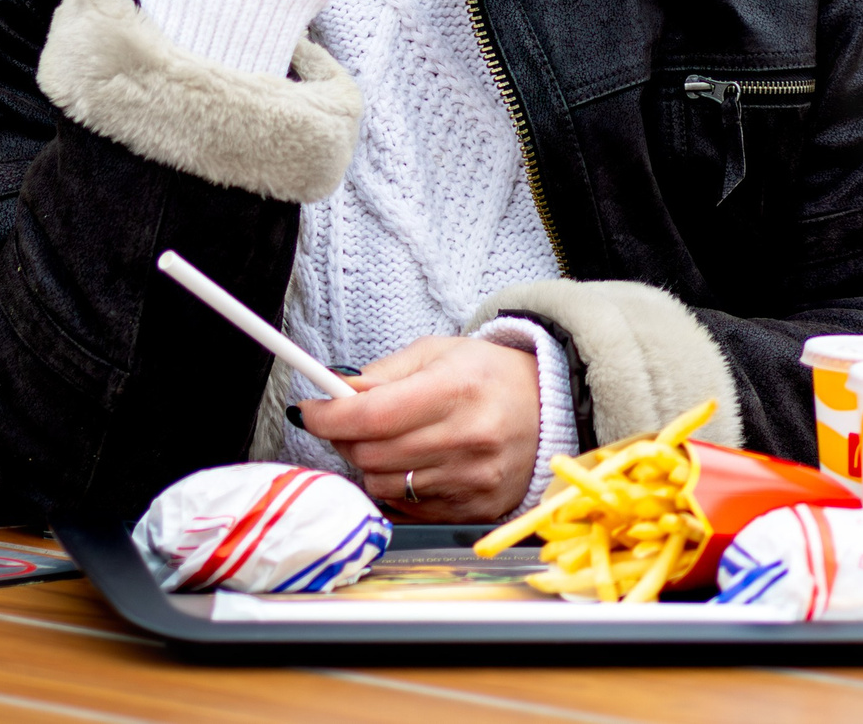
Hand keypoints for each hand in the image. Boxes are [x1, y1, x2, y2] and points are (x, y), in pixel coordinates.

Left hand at [297, 336, 540, 521]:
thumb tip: (335, 393)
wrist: (551, 407)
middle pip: (370, 454)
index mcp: (456, 390)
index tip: (311, 411)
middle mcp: (467, 438)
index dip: (329, 417)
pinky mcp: (475, 508)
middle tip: (349, 423)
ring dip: (371, 464)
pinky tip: (416, 463)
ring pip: (384, 485)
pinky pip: (409, 507)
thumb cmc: (491, 375)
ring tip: (391, 442)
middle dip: (345, 439)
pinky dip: (400, 487)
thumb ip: (383, 374)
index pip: (371, 415)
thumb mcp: (438, 353)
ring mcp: (472, 479)